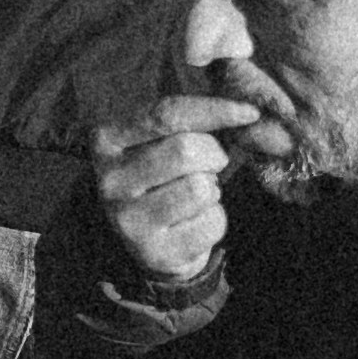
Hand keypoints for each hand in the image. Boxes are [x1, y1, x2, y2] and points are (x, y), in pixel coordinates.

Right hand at [88, 81, 278, 294]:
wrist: (148, 241)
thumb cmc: (164, 176)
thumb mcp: (162, 139)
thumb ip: (190, 118)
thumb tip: (246, 106)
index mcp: (106, 140)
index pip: (168, 113)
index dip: (215, 109)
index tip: (250, 111)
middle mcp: (109, 180)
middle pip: (187, 150)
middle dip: (212, 155)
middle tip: (208, 166)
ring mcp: (128, 220)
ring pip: (200, 188)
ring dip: (212, 190)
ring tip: (195, 195)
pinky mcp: (154, 252)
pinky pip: (210, 224)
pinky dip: (215, 220)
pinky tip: (195, 223)